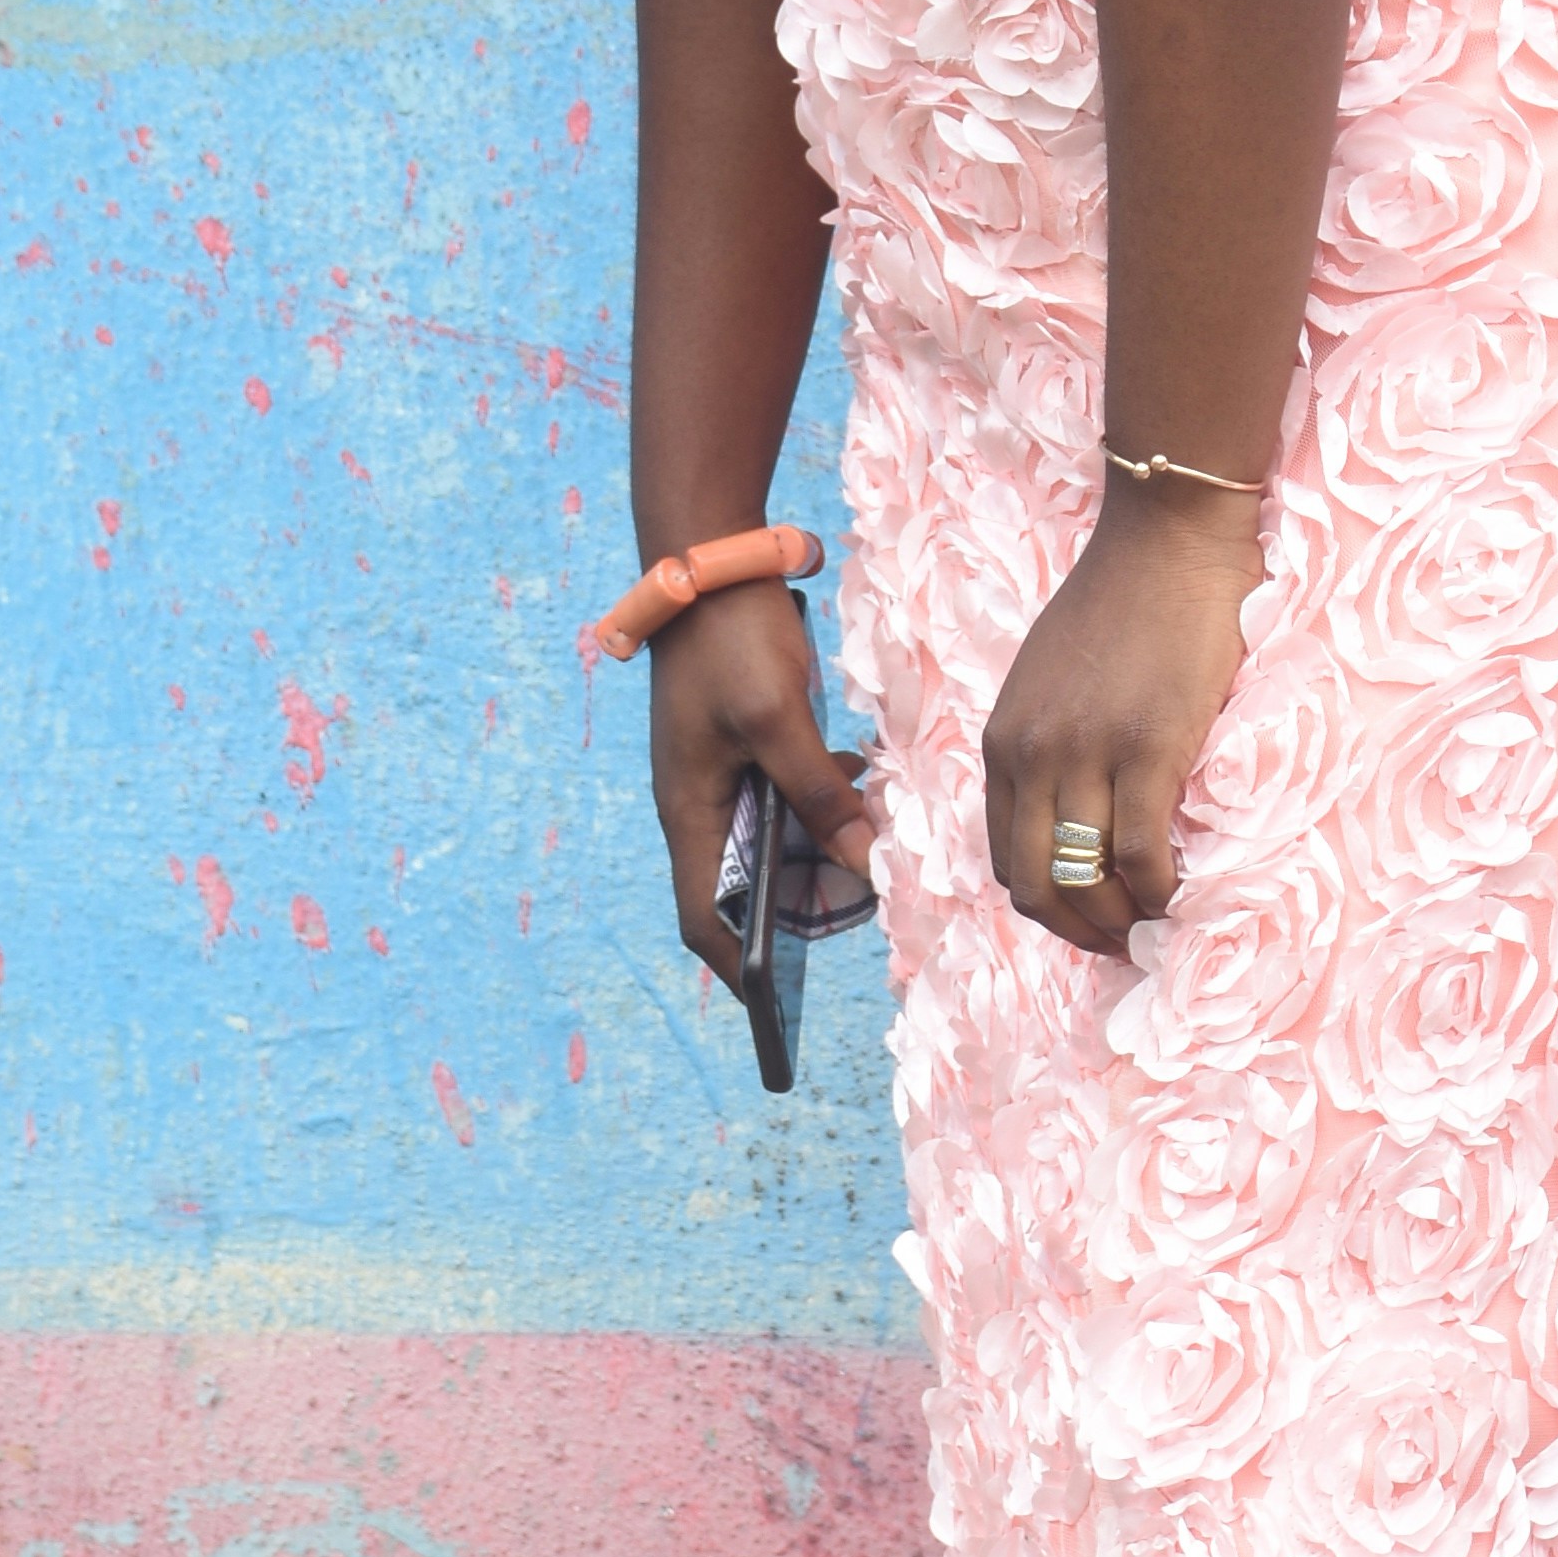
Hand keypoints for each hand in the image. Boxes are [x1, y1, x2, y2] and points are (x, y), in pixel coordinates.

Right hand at [642, 576, 872, 977]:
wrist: (709, 558)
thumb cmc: (731, 641)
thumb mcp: (780, 721)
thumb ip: (821, 797)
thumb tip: (867, 866)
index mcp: (689, 810)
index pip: (701, 916)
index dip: (735, 962)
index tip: (776, 998)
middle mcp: (698, 802)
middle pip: (741, 885)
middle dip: (797, 906)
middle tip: (860, 907)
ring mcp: (720, 772)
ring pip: (770, 839)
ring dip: (816, 849)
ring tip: (869, 848)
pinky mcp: (745, 742)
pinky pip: (781, 795)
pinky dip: (819, 803)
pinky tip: (857, 785)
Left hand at [980, 486, 1263, 950]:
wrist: (1167, 538)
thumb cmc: (1120, 603)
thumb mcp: (1051, 680)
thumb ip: (1048, 742)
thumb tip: (1072, 811)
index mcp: (1004, 741)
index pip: (1004, 857)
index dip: (1046, 906)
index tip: (1088, 919)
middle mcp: (1030, 753)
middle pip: (1034, 884)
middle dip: (1077, 930)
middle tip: (1122, 944)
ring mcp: (1086, 753)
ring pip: (1086, 878)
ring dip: (1119, 921)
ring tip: (1154, 926)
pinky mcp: (1147, 748)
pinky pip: (1142, 852)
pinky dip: (1159, 890)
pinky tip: (1181, 895)